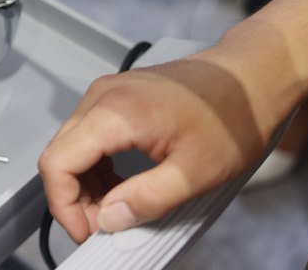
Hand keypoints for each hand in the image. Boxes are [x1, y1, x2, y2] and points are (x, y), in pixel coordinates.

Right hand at [38, 51, 280, 242]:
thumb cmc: (231, 114)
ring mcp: (106, 92)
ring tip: (115, 205)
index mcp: (115, 113)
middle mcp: (102, 97)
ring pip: (70, 144)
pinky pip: (86, 133)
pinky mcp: (115, 95)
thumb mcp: (195, 172)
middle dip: (73, 197)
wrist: (249, 77)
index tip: (84, 230)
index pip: (58, 163)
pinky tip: (118, 180)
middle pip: (59, 154)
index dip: (64, 205)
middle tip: (103, 224)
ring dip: (83, 181)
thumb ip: (147, 200)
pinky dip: (94, 162)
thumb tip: (110, 219)